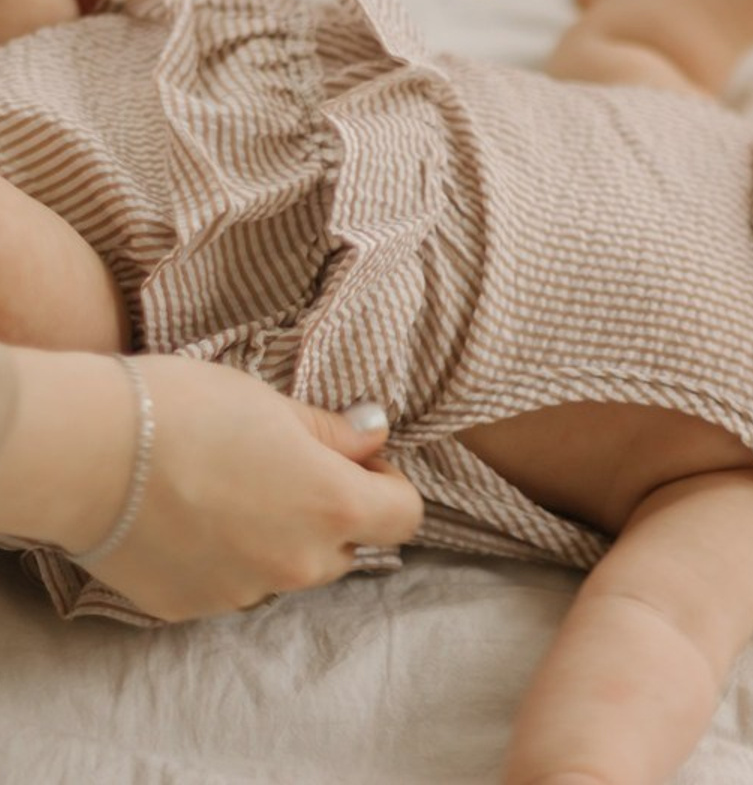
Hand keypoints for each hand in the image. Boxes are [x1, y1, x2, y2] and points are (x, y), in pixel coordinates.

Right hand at [84, 356, 423, 621]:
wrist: (87, 455)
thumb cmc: (189, 411)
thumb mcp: (276, 405)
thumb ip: (335, 434)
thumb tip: (375, 437)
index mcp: (333, 507)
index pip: (404, 516)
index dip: (388, 483)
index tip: (356, 457)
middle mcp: (299, 564)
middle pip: (347, 547)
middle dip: (332, 512)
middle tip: (289, 467)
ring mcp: (244, 593)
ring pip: (289, 569)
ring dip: (281, 539)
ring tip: (233, 490)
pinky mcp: (193, 608)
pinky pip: (235, 584)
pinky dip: (229, 557)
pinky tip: (193, 517)